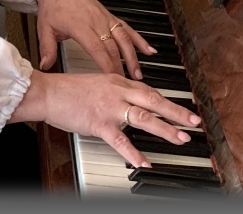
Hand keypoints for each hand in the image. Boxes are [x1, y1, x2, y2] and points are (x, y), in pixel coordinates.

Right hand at [9, 69, 200, 169]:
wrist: (48, 92)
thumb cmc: (67, 89)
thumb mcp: (95, 83)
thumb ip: (113, 91)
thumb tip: (127, 101)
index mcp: (116, 81)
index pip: (148, 90)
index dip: (168, 101)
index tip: (184, 109)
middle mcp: (116, 91)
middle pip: (153, 100)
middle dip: (176, 112)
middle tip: (195, 122)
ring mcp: (109, 107)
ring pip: (143, 118)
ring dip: (164, 129)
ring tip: (181, 139)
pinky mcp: (98, 123)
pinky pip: (120, 140)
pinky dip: (134, 152)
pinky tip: (144, 162)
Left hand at [33, 0, 156, 78]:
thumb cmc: (52, 5)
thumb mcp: (44, 28)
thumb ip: (47, 49)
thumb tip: (45, 67)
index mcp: (81, 26)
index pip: (97, 50)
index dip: (106, 66)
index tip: (112, 81)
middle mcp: (96, 22)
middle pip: (113, 47)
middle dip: (122, 67)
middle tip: (128, 85)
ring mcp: (105, 18)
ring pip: (124, 38)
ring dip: (133, 56)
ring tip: (139, 74)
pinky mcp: (109, 15)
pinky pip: (127, 28)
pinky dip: (139, 39)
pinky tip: (149, 50)